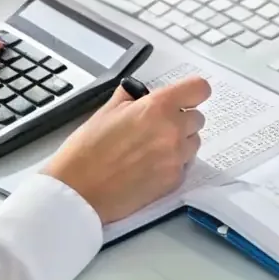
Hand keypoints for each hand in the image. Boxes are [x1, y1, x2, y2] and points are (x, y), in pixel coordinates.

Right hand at [43, 75, 210, 223]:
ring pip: (193, 142)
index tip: (185, 96)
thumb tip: (139, 93)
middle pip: (197, 118)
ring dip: (180, 142)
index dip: (192, 91)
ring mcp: (176, 158)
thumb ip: (131, 98)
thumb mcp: (106, 111)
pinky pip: (184, 165)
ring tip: (151, 148)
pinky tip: (149, 166)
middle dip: (181, 119)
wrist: (79, 190)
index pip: (199, 89)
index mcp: (157, 107)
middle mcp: (173, 130)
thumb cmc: (87, 150)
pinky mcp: (174, 181)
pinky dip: (173, 163)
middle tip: (156, 126)